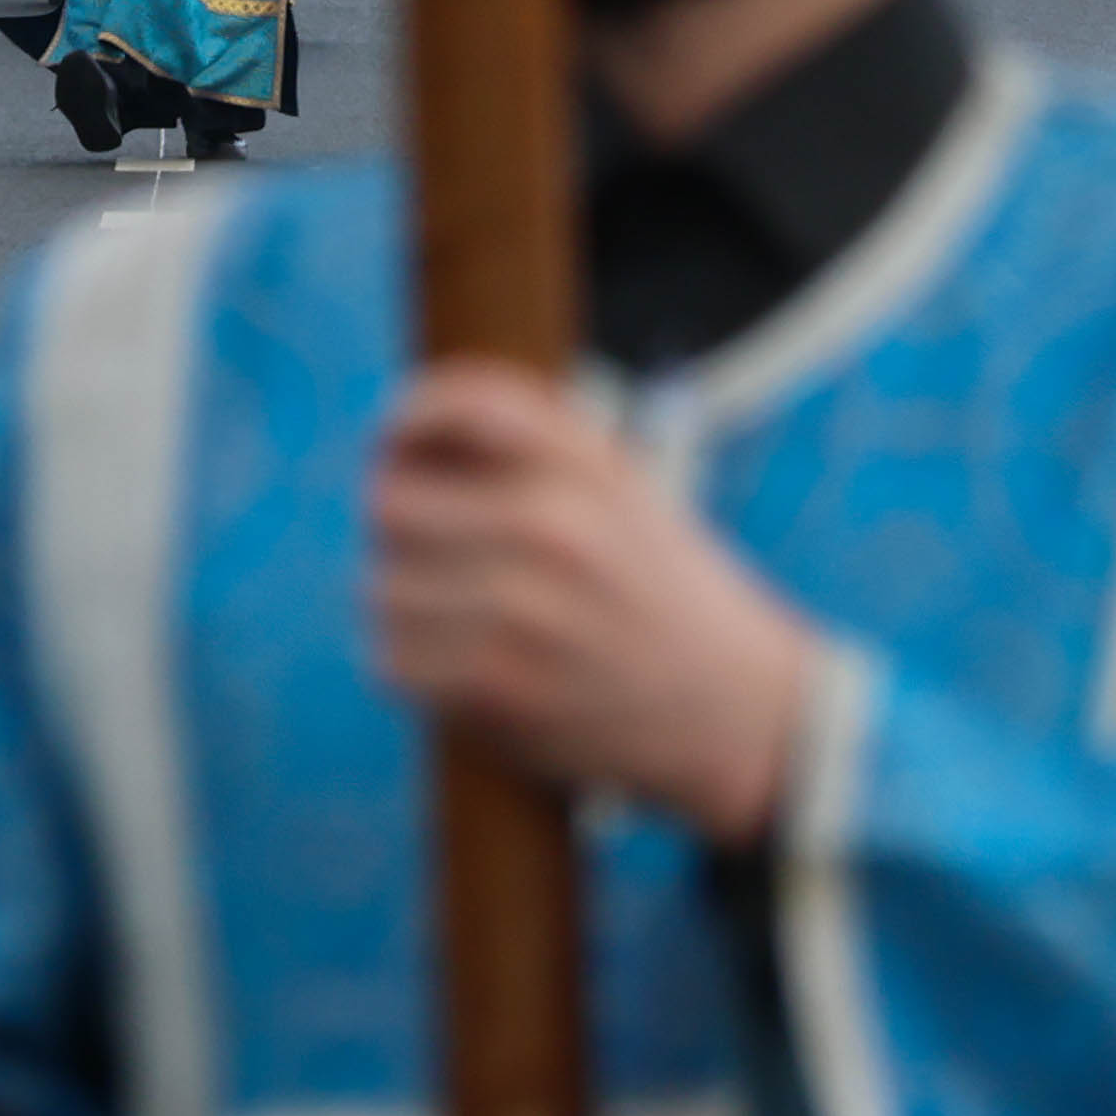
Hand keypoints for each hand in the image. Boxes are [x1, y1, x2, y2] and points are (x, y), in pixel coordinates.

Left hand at [363, 360, 819, 847]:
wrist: (735, 709)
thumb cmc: (664, 592)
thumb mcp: (624, 489)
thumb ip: (533, 448)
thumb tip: (406, 432)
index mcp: (586, 464)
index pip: (458, 405)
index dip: (407, 418)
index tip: (394, 442)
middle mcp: (551, 524)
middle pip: (391, 500)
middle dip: (398, 523)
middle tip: (429, 549)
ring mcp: (520, 607)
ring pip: (380, 586)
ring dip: (399, 599)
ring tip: (451, 612)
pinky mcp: (498, 685)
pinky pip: (392, 657)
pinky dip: (408, 661)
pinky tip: (452, 660)